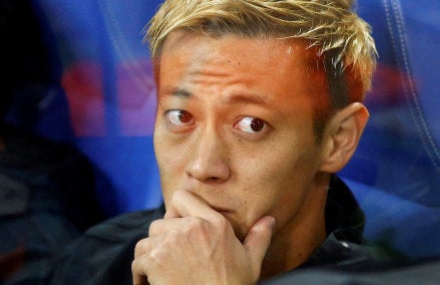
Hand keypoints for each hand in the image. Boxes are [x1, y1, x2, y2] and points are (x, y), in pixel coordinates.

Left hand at [132, 189, 274, 284]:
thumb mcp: (251, 262)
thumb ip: (258, 238)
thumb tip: (269, 220)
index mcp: (214, 223)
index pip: (182, 197)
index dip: (175, 210)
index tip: (177, 227)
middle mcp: (191, 227)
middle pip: (160, 223)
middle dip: (161, 240)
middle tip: (170, 260)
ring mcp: (171, 243)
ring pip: (146, 242)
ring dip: (149, 258)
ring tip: (159, 274)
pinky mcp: (155, 260)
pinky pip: (138, 261)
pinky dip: (141, 275)